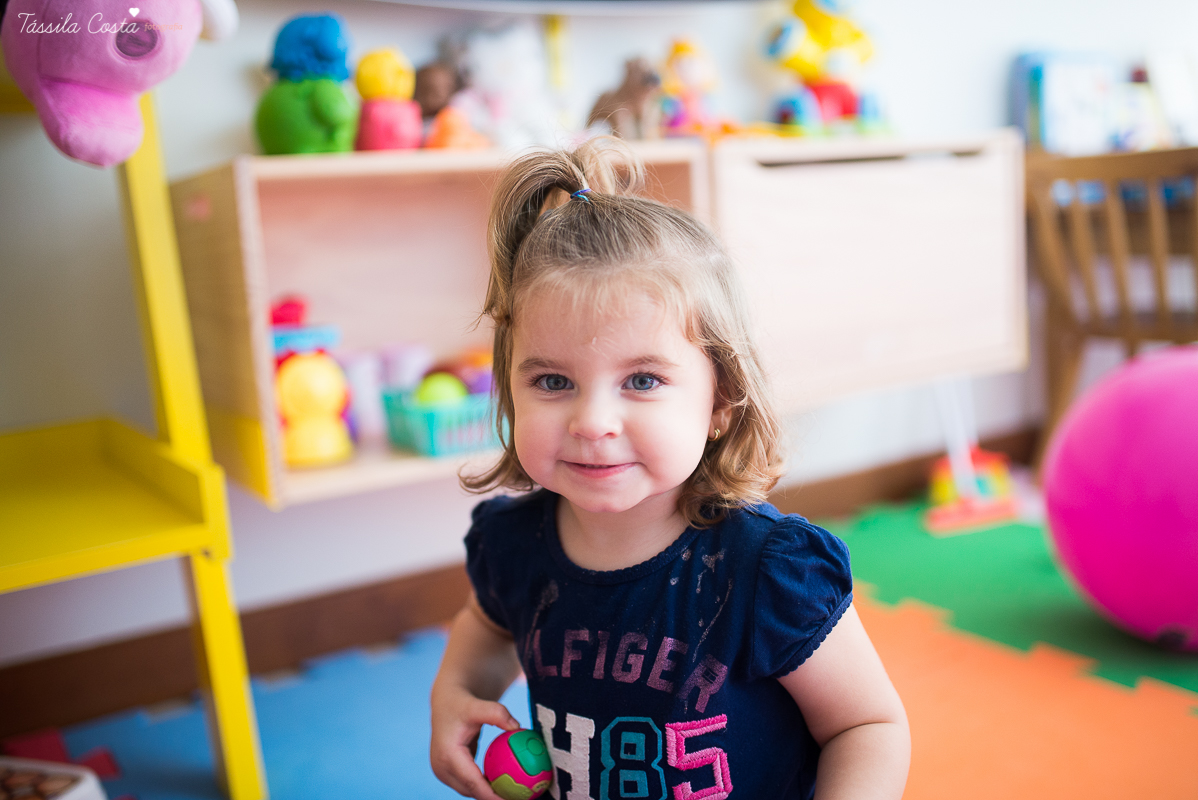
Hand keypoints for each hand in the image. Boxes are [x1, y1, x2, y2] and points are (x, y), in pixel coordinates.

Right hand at [430, 681, 522, 798]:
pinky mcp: (448, 772)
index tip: (513, 798)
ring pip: (470, 790)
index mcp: (447, 755)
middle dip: (494, 797)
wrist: (446, 702)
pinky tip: (506, 784)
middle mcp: (442, 768)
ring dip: (490, 794)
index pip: (473, 782)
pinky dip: (486, 785)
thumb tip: (517, 727)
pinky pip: (470, 783)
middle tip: (521, 796)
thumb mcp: (478, 705)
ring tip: (516, 793)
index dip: (493, 795)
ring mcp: (443, 772)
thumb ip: (497, 713)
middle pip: (472, 791)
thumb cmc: (463, 703)